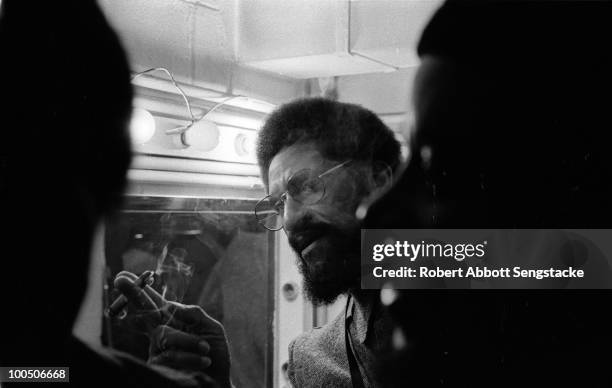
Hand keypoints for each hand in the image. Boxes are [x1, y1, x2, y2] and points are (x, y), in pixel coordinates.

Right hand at [114, 271, 231, 387]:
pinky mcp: (158, 367)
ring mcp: (157, 350)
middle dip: (133, 294)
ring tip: (206, 349)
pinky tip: (204, 361)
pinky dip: (191, 357)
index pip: (155, 303)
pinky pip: (170, 355)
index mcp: (174, 320)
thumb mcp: (211, 329)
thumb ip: (194, 314)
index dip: (140, 290)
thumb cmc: (214, 355)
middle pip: (144, 312)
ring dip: (188, 341)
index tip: (123, 276)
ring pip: (164, 335)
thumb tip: (170, 305)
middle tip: (121, 280)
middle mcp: (161, 333)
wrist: (218, 383)